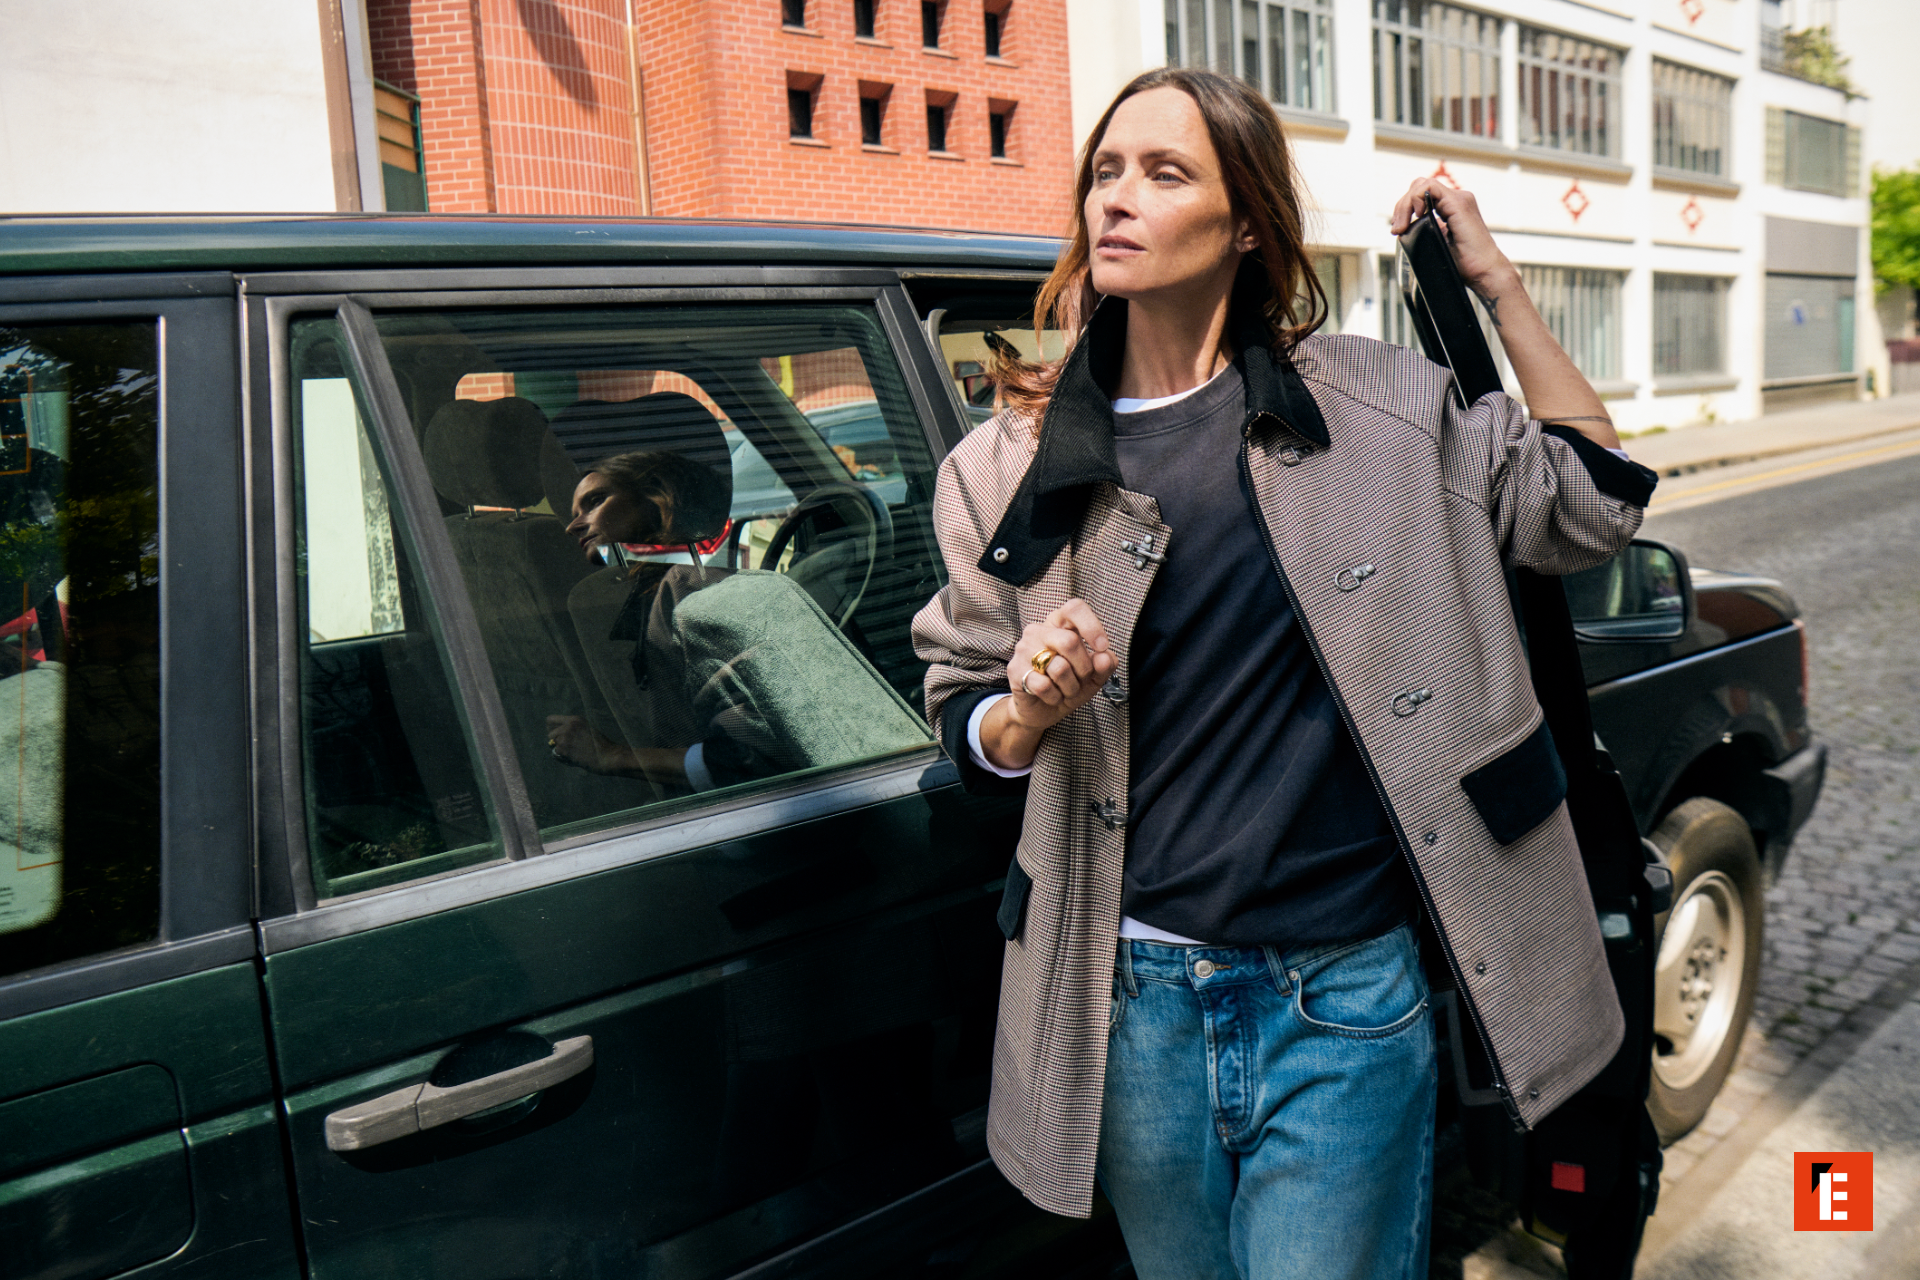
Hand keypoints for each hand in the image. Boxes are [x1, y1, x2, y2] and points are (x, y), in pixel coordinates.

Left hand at [546, 714, 613, 771]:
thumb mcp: (587, 728)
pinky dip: (562, 758)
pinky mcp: (564, 749)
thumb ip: (572, 728)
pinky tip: (574, 758)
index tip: (556, 734)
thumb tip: (554, 733)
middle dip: (556, 741)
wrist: (607, 756)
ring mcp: (565, 737)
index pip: (550, 719)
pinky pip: (555, 754)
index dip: (551, 728)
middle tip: (568, 747)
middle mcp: (568, 726)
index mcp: (574, 719)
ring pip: (552, 744)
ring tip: (574, 753)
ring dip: (561, 750)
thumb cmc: (600, 744)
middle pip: (550, 734)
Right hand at [978, 599, 1117, 775]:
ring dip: (1071, 688)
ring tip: (1065, 690)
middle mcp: (1039, 631)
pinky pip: (1044, 686)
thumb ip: (1104, 665)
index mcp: (1059, 625)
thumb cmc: (1067, 686)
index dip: (1092, 626)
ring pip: (1059, 668)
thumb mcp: (1093, 676)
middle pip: (1070, 641)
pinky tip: (1052, 697)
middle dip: (1084, 668)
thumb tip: (1105, 657)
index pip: (1074, 608)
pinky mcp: (1016, 670)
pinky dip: (1055, 697)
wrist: (1041, 711)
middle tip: (1081, 680)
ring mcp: (1024, 649)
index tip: (1102, 647)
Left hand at [1388, 178, 1519, 306]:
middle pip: (1418, 187)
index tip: (1397, 230)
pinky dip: (1415, 199)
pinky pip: (1430, 187)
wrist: (1483, 271)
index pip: (1421, 195)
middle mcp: (1456, 199)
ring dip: (1405, 204)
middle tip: (1397, 229)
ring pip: (1421, 184)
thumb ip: (1422, 231)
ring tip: (1402, 227)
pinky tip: (1415, 217)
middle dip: (1401, 206)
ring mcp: (1458, 199)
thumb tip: (1402, 230)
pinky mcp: (1458, 203)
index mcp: (1450, 207)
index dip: (1404, 208)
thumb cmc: (1464, 264)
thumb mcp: (1436, 243)